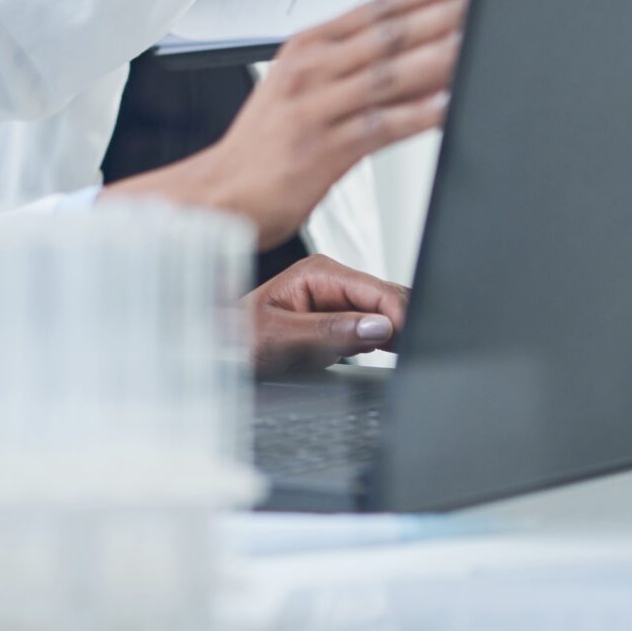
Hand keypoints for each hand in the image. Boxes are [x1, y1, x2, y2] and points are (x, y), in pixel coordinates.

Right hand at [108, 0, 467, 246]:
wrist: (216, 193)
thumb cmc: (262, 145)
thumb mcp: (296, 88)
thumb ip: (345, 65)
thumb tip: (406, 49)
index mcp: (307, 48)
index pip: (375, 9)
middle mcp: (311, 70)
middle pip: (389, 34)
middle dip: (443, 14)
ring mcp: (317, 108)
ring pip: (390, 75)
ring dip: (440, 56)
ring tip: (480, 40)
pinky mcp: (324, 149)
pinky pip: (381, 127)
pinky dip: (419, 115)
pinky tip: (450, 106)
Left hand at [248, 254, 408, 374]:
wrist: (223, 350)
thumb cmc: (239, 338)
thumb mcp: (281, 338)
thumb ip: (329, 330)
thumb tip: (377, 326)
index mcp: (319, 273)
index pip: (378, 290)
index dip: (399, 316)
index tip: (408, 343)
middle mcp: (332, 280)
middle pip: (388, 299)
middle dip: (401, 326)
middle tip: (405, 356)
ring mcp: (339, 299)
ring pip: (387, 314)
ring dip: (393, 336)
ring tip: (390, 357)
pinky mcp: (343, 318)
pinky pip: (376, 327)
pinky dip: (382, 343)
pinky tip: (373, 354)